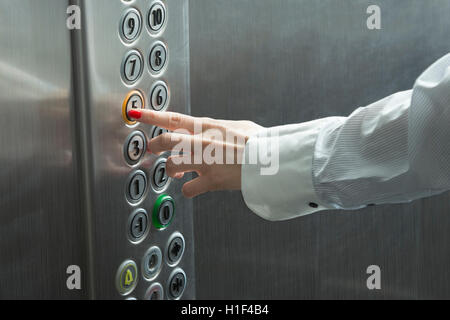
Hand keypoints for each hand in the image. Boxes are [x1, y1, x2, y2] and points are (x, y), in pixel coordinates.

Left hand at [128, 109, 263, 197]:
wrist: (272, 159)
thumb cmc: (260, 142)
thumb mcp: (238, 126)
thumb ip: (218, 128)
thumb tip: (209, 128)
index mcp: (208, 126)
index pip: (173, 118)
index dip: (151, 115)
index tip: (135, 113)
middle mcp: (202, 142)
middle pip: (165, 141)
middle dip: (154, 145)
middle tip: (150, 148)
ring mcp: (205, 162)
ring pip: (172, 166)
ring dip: (171, 169)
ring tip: (175, 171)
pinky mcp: (211, 181)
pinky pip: (188, 189)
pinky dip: (187, 189)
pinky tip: (192, 188)